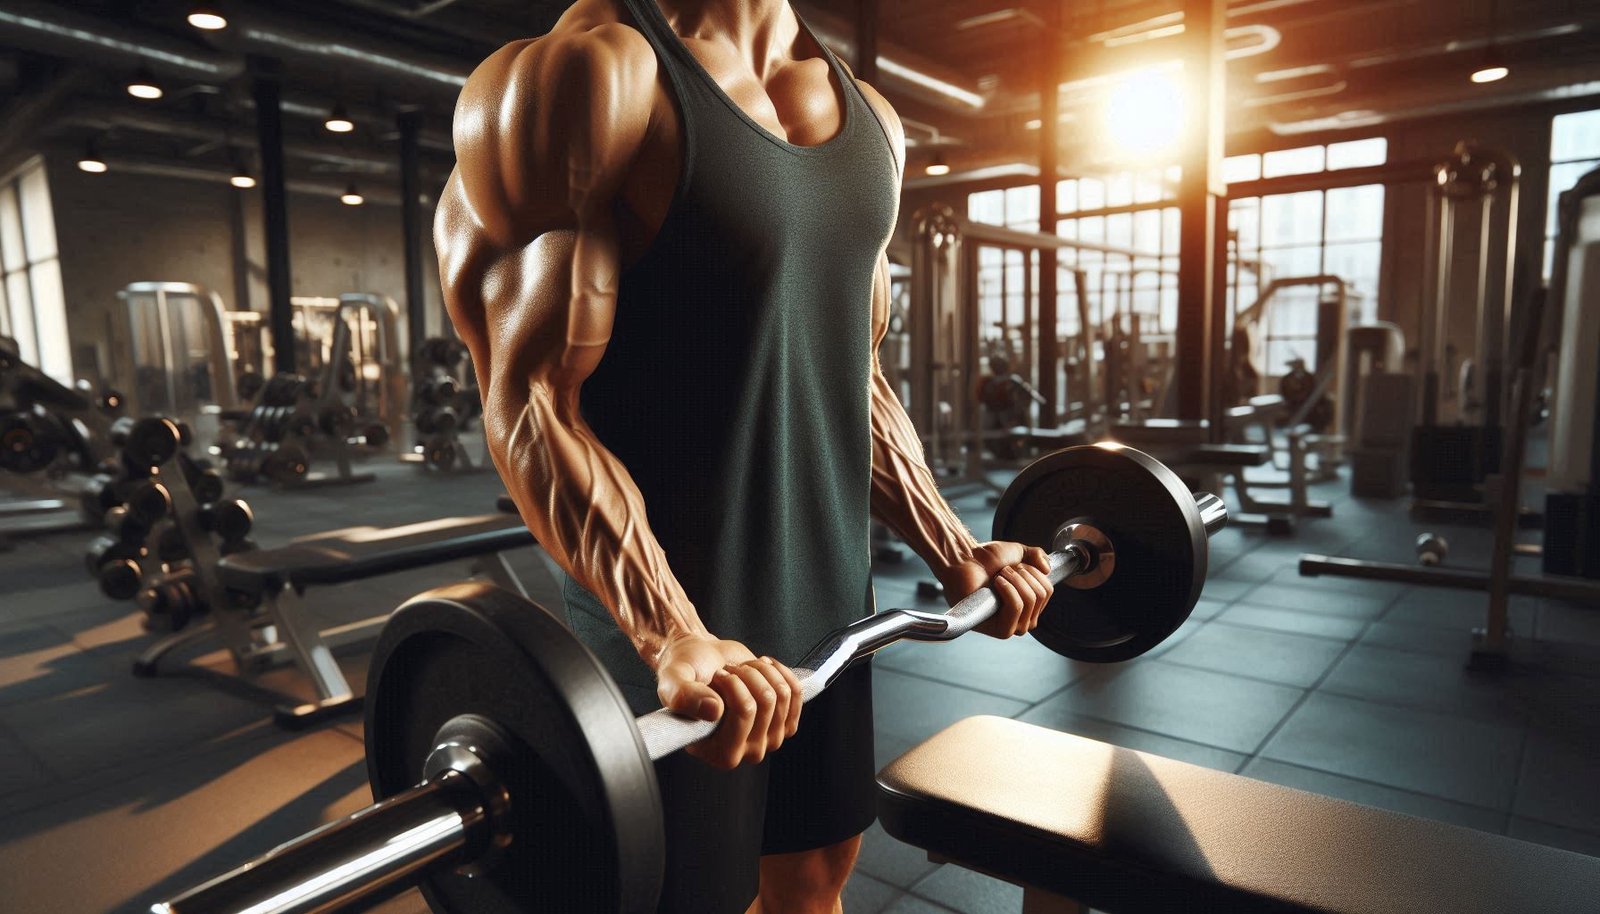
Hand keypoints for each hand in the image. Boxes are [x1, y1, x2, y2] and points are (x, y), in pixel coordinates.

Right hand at [653, 634, 802, 769]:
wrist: (705, 662)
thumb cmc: (688, 673)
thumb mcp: (673, 680)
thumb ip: (682, 696)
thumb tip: (713, 710)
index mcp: (716, 751)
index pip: (744, 712)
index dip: (733, 684)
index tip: (716, 676)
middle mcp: (744, 752)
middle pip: (765, 701)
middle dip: (746, 674)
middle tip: (727, 672)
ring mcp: (768, 740)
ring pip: (781, 694)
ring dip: (760, 671)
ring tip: (741, 671)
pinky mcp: (785, 723)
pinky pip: (795, 692)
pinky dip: (778, 671)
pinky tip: (761, 669)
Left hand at [935, 541, 1053, 638]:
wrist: (964, 559)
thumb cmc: (986, 559)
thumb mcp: (1019, 553)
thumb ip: (1037, 556)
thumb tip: (1048, 569)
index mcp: (1030, 604)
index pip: (1047, 591)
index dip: (1034, 572)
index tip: (1017, 565)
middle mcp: (1022, 619)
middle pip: (1040, 596)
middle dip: (1023, 575)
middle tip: (1004, 571)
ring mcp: (1011, 626)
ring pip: (1029, 601)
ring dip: (1014, 580)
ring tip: (998, 576)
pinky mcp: (998, 630)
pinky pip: (1016, 608)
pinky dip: (1008, 591)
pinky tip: (996, 584)